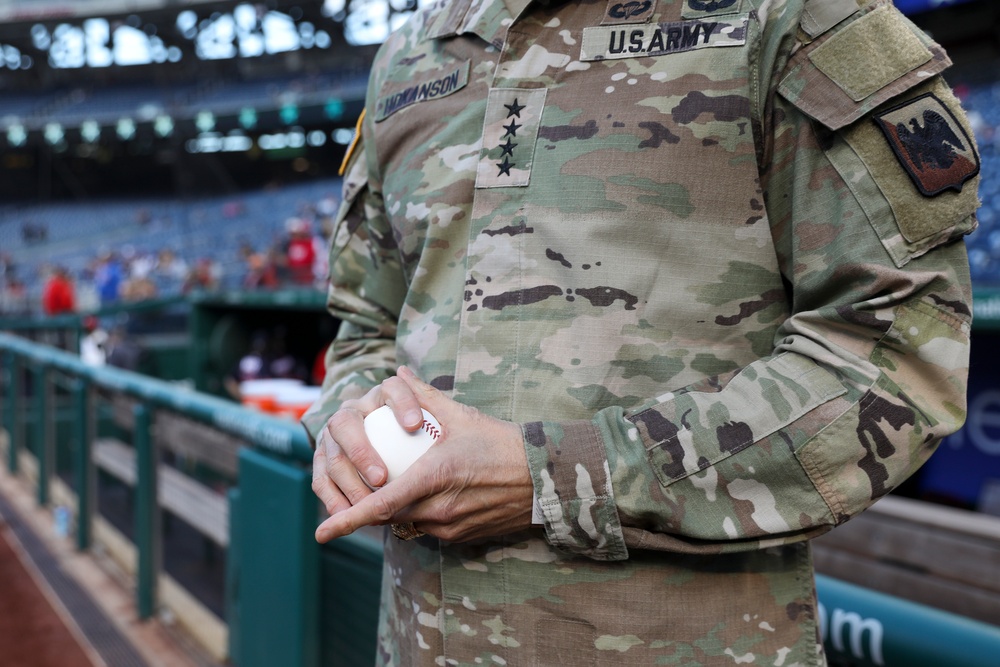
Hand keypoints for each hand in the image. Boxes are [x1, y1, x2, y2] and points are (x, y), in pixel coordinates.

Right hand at [311, 369, 425, 518]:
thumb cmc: (427, 439)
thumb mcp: (438, 421)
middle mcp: (354, 411)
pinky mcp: (325, 461)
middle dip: (360, 451)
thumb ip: (430, 401)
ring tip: (366, 504)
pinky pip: (322, 480)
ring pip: (332, 455)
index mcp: (383, 395)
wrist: (400, 454)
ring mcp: (334, 437)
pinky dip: (333, 499)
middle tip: (381, 478)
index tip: (415, 425)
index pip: (391, 389)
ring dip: (347, 482)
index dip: (401, 403)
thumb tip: (407, 372)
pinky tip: (348, 515)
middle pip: (346, 423)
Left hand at [314, 366, 534, 543]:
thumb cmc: (503, 444)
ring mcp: (450, 526)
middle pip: (387, 517)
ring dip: (392, 511)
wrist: (544, 478)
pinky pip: (427, 528)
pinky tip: (420, 497)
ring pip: (406, 524)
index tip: (321, 532)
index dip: (347, 520)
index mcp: (434, 478)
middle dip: (364, 511)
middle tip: (347, 499)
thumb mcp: (462, 416)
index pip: (381, 505)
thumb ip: (423, 396)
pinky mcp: (460, 536)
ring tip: (385, 490)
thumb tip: (397, 374)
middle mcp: (439, 508)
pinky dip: (416, 515)